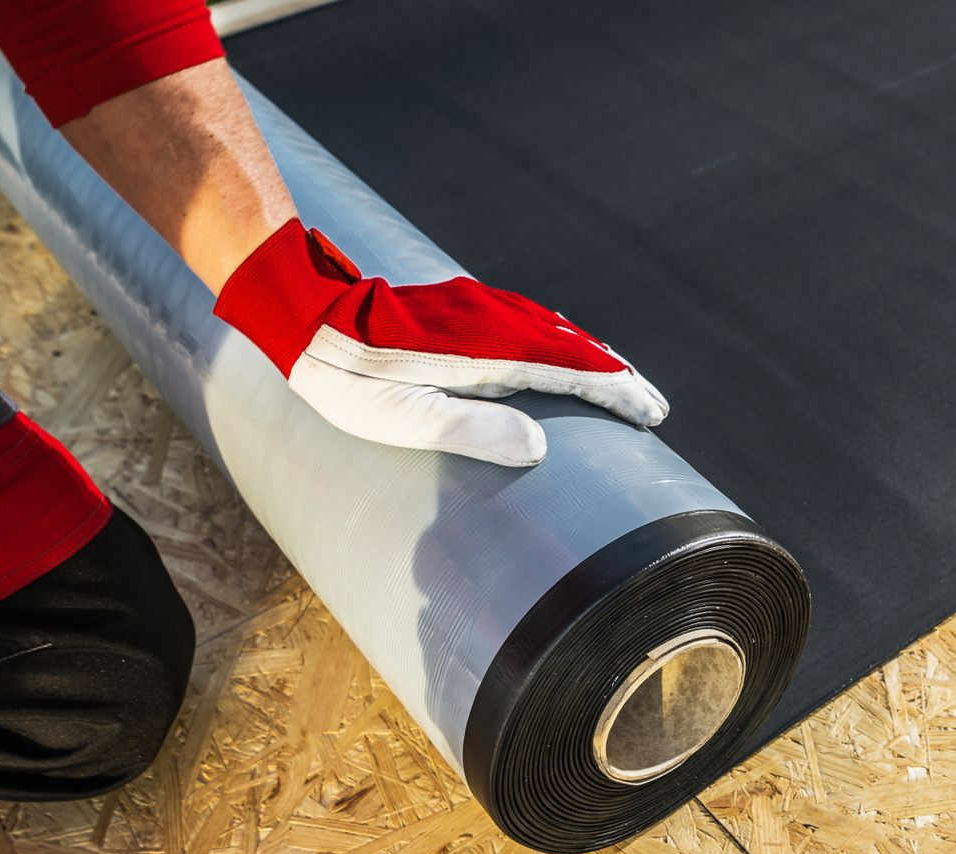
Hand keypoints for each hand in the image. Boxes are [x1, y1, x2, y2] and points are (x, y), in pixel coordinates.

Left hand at [213, 219, 667, 465]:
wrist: (302, 311)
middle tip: (652, 407)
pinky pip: (531, 321)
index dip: (616, 393)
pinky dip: (562, 341)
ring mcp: (478, 308)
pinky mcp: (462, 306)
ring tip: (619, 384)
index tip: (650, 413)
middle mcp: (492, 320)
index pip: (573, 370)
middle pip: (575, 345)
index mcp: (487, 351)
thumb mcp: (400, 417)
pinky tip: (562, 354)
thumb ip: (470, 430)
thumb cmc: (345, 376)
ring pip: (555, 329)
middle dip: (617, 377)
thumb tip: (539, 445)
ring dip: (593, 357)